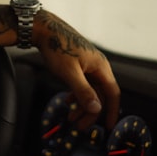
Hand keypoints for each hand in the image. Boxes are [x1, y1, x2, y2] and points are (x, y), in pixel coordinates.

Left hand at [32, 11, 120, 129]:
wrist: (44, 28)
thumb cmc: (57, 47)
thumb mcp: (69, 73)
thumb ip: (83, 92)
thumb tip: (97, 109)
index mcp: (100, 67)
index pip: (113, 93)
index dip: (112, 111)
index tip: (109, 126)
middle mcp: (98, 66)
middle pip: (100, 95)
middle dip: (90, 112)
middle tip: (79, 126)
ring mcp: (88, 66)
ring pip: (90, 91)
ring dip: (82, 106)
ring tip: (70, 117)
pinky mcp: (79, 65)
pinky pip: (83, 85)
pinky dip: (77, 96)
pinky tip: (68, 101)